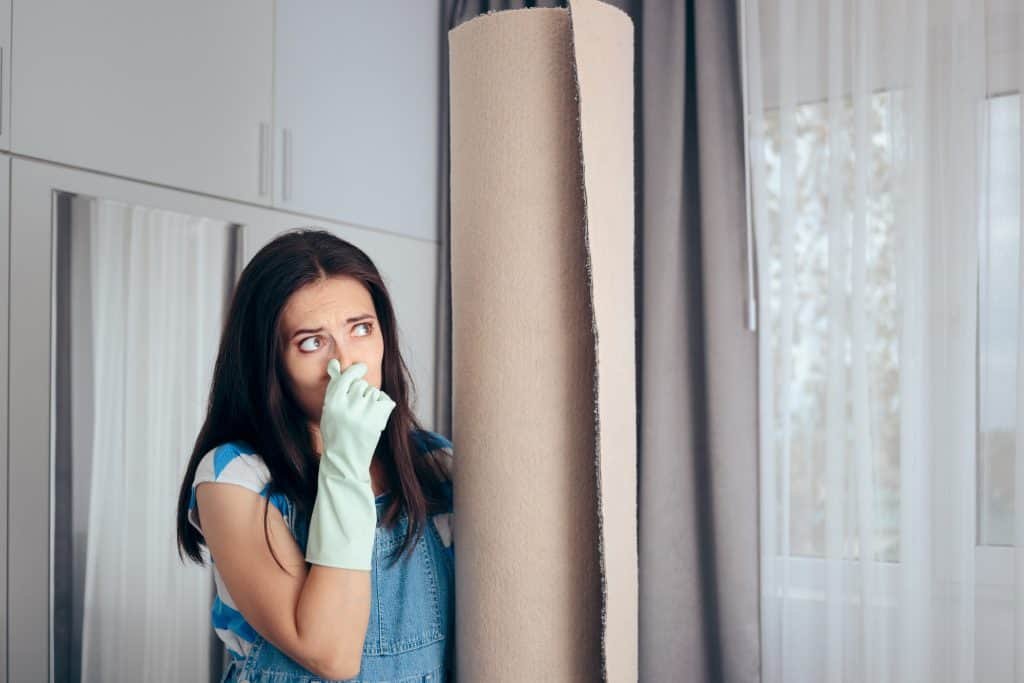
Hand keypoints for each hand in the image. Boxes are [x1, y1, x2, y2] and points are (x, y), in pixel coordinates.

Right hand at [318, 359, 396, 480]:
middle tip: (357, 409)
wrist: (345, 461)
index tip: (361, 368)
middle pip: (361, 384)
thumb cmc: (336, 434)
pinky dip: (383, 407)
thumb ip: (335, 388)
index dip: (355, 370)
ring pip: (374, 392)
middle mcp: (348, 406)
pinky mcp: (378, 421)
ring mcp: (364, 413)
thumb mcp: (329, 411)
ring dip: (372, 400)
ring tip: (364, 418)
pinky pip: (386, 400)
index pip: (347, 376)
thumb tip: (335, 363)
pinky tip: (375, 419)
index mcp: (332, 403)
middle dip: (361, 393)